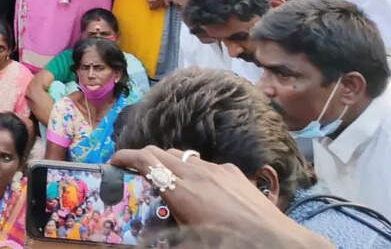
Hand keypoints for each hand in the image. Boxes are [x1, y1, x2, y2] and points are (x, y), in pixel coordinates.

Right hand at [110, 146, 332, 246]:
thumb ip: (166, 228)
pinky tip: (198, 189)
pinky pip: (204, 164)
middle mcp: (197, 173)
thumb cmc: (230, 244)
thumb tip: (145, 235)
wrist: (278, 242)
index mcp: (182, 191)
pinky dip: (191, 170)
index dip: (125, 157)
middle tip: (133, 172)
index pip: (146, 160)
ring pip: (182, 155)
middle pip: (161, 151)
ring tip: (164, 180)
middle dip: (142, 157)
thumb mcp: (191, 242)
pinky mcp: (234, 172)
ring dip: (167, 162)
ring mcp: (217, 169)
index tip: (113, 162)